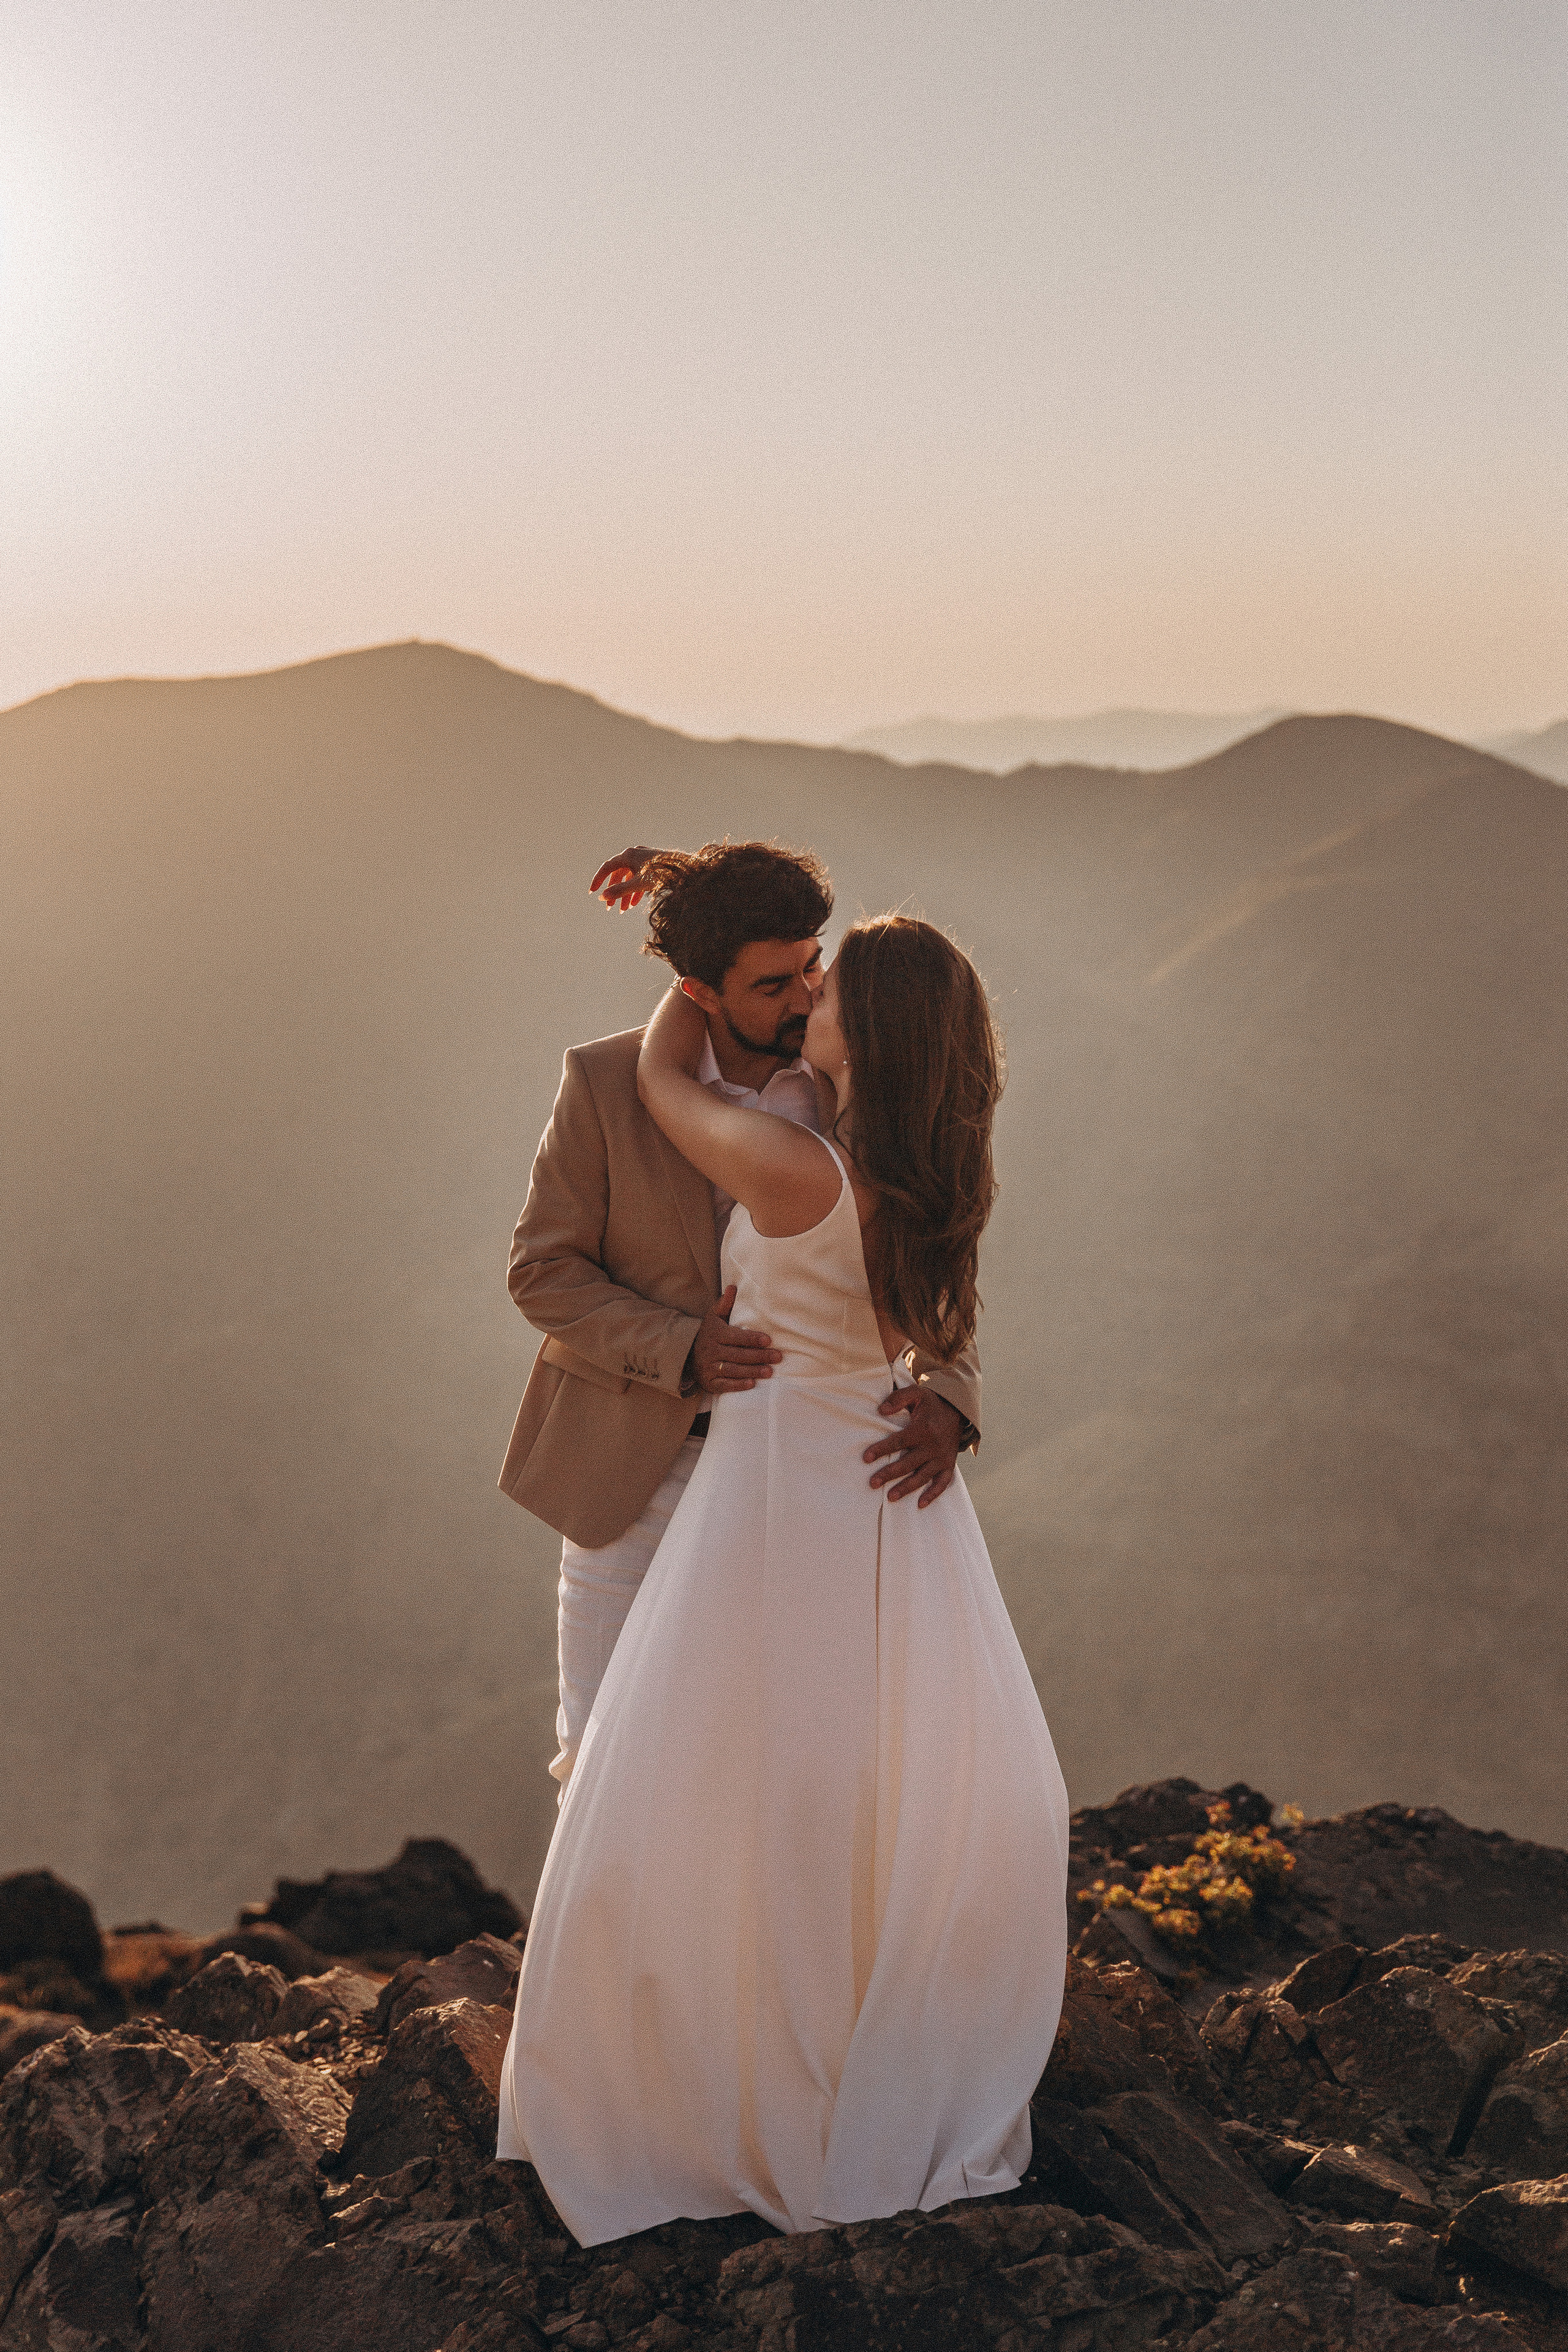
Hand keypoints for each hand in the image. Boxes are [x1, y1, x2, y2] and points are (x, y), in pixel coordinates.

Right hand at [589, 846, 658, 910]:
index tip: (592, 893)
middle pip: (618, 874)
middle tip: (609, 908)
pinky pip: (639, 877)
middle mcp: (634, 853)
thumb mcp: (638, 884)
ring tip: (624, 910)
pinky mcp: (652, 864)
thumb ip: (620, 890)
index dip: (598, 880)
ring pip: (629, 877)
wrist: (685, 869)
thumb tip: (602, 897)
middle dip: (614, 892)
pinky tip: (635, 903)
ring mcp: (643, 858)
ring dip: (625, 893)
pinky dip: (635, 890)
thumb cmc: (662, 874)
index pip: (607, 867)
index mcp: (628, 855)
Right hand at [686, 1283, 782, 1394]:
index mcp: (716, 1334)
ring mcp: (709, 1368)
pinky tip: (751, 1384)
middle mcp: (711, 1351)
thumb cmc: (709, 1333)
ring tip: (769, 1372)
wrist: (688, 1355)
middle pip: (738, 1355)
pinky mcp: (710, 1382)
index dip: (752, 1339)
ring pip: (733, 1370)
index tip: (768, 1340)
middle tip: (777, 1357)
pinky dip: (738, 1385)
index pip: (736, 1337)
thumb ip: (725, 1303)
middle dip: (759, 1356)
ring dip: (752, 1371)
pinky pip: (725, 1385)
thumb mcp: (714, 1317)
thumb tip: (734, 1287)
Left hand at [864, 1386, 962, 1506]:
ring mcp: (942, 1457)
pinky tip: (920, 1504)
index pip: (899, 1441)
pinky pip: (942, 1482)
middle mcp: (933, 1445)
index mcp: (923, 1429)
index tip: (866, 1458)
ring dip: (907, 1487)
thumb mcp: (917, 1393)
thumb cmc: (931, 1403)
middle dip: (889, 1473)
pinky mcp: (949, 1465)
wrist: (957, 1410)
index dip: (882, 1449)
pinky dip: (933, 1494)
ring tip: (890, 1497)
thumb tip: (880, 1410)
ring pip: (923, 1476)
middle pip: (908, 1463)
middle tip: (872, 1483)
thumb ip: (898, 1398)